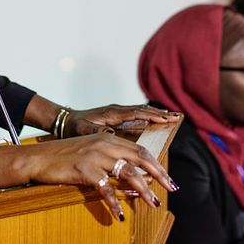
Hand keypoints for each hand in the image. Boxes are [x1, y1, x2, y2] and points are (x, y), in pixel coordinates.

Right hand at [0, 132, 177, 220]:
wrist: (38, 158)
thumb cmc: (62, 158)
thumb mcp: (88, 151)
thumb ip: (108, 158)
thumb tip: (128, 175)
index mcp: (107, 139)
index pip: (139, 149)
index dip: (155, 163)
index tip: (167, 177)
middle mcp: (104, 144)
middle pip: (140, 158)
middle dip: (158, 174)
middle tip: (172, 188)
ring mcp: (95, 156)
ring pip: (128, 173)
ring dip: (144, 190)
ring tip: (154, 204)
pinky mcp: (84, 170)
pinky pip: (106, 188)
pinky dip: (115, 203)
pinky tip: (120, 215)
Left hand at [64, 104, 180, 137]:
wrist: (66, 121)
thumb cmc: (75, 126)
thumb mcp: (84, 130)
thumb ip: (97, 131)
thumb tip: (112, 134)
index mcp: (112, 113)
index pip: (136, 113)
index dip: (151, 115)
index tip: (166, 118)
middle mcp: (117, 111)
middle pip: (143, 110)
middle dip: (160, 113)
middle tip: (177, 116)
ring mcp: (118, 113)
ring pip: (142, 111)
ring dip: (157, 114)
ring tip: (173, 117)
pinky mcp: (117, 117)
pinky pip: (137, 115)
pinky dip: (149, 116)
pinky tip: (157, 120)